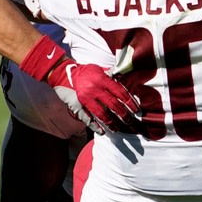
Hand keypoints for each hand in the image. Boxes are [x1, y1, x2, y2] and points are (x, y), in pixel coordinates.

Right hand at [19, 35, 138, 133]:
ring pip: (102, 114)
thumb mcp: (99, 69)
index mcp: (102, 80)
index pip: (120, 93)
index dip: (130, 102)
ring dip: (111, 123)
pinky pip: (88, 118)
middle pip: (113, 105)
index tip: (136, 110)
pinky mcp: (79, 106)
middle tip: (130, 121)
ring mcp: (86, 99)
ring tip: (118, 129)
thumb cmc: (85, 71)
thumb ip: (111, 76)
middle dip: (124, 115)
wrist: (64, 73)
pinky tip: (102, 132)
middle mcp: (95, 90)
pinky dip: (95, 126)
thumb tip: (125, 80)